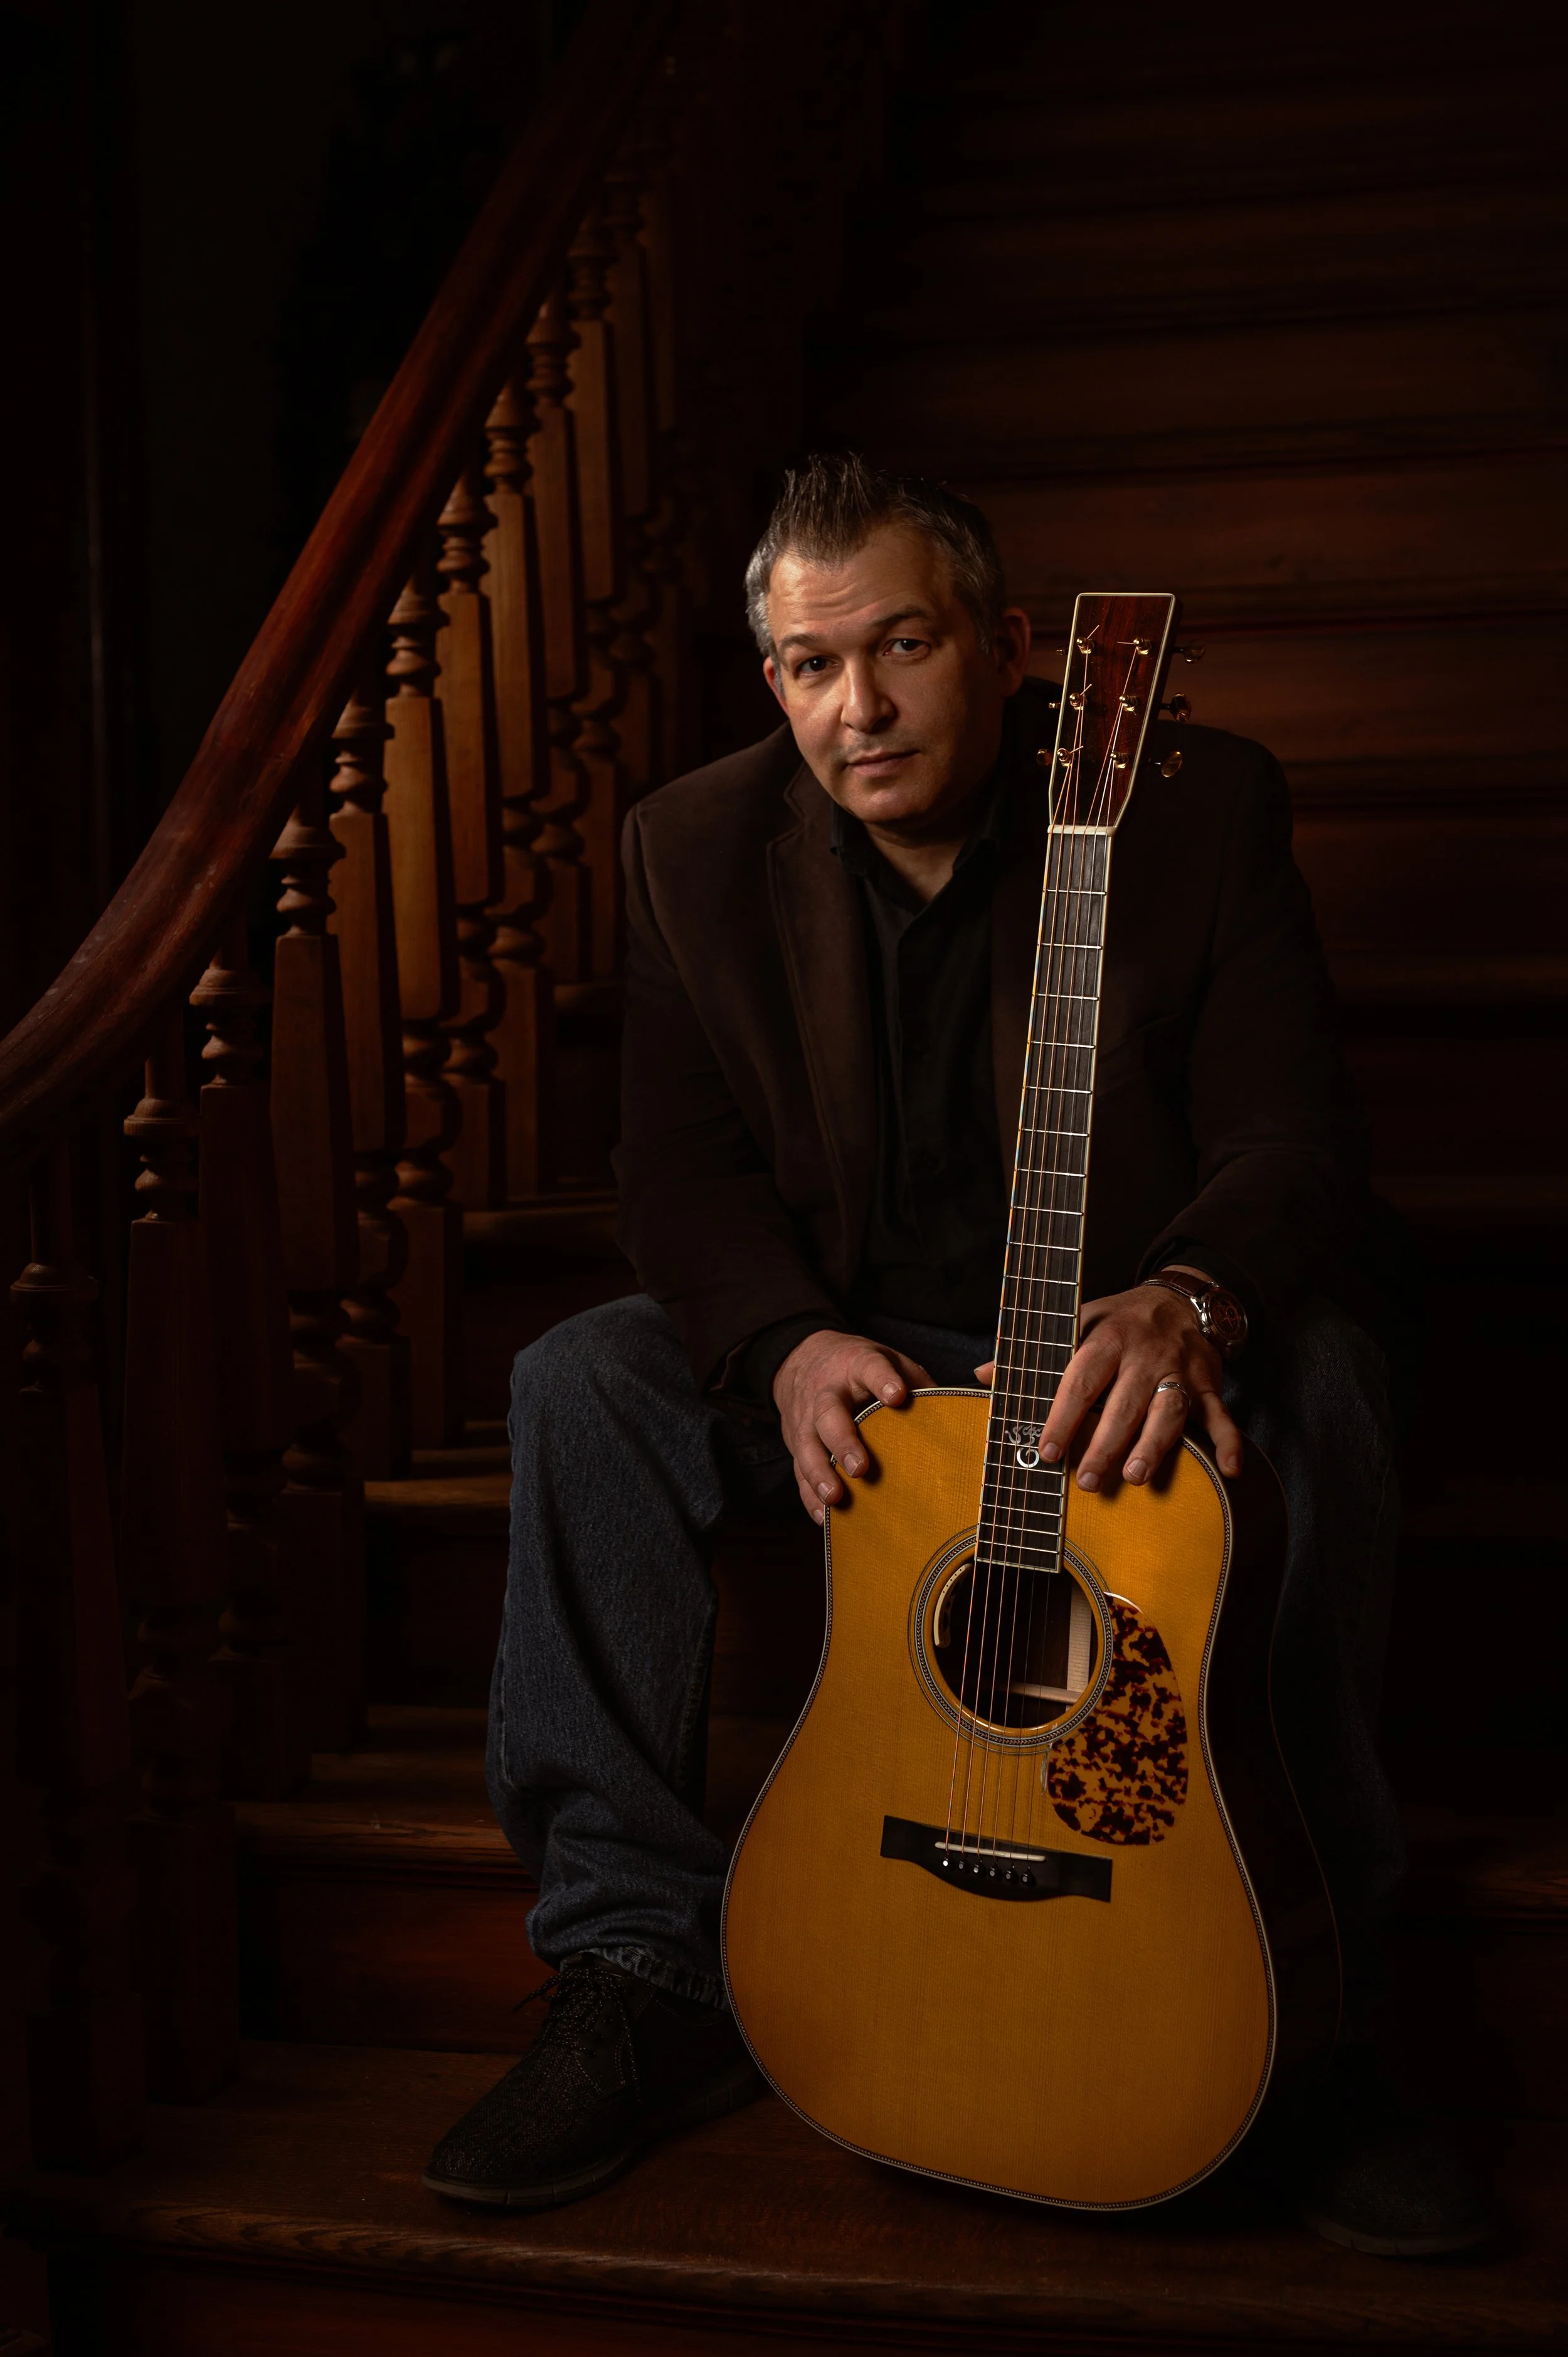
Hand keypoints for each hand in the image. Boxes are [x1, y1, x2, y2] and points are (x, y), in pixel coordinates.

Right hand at [773, 1329, 932, 1522]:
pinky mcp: (795, 1442)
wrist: (802, 1359)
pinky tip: (824, 1516)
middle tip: (860, 1468)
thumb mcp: (888, 1359)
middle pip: (829, 1414)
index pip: (870, 1368)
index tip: (896, 1396)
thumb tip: (955, 1415)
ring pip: (807, 1446)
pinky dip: (809, 1495)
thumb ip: (916, 1382)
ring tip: (835, 1497)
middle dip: (843, 1441)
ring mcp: (807, 1418)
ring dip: (819, 1474)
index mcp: (856, 1365)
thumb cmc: (857, 1367)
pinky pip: (798, 1471)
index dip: (882, 1381)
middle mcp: (828, 1392)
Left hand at [974, 1266, 1241, 1491]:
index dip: (1064, 1415)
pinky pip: (1222, 1414)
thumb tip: (981, 1374)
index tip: (1047, 1450)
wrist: (1177, 1299)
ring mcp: (1179, 1371)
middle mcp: (1145, 1355)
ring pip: (1170, 1410)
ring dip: (1156, 1444)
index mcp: (1106, 1337)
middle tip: (1087, 1481)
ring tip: (1136, 1476)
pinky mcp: (1209, 1384)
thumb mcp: (1073, 1323)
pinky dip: (1229, 1442)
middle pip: (1126, 1402)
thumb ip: (1031, 1354)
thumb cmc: (1116, 1322)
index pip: (1082, 1378)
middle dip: (1106, 1443)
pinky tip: (1228, 1469)